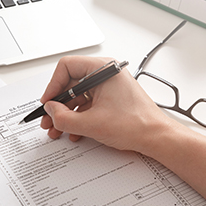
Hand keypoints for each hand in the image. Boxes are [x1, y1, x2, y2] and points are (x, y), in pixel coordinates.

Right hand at [39, 56, 177, 153]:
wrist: (157, 138)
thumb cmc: (136, 124)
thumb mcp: (91, 123)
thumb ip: (64, 118)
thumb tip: (50, 111)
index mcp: (103, 69)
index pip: (66, 67)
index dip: (53, 86)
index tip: (48, 102)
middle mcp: (105, 74)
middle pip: (71, 84)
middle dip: (58, 105)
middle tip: (49, 119)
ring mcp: (108, 87)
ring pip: (78, 97)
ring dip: (66, 114)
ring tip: (58, 129)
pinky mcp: (110, 99)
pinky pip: (87, 104)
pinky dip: (78, 118)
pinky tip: (73, 132)